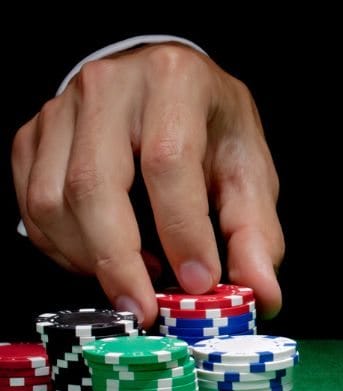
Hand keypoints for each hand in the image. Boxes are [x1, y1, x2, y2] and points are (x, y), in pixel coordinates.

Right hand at [11, 43, 283, 325]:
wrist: (167, 86)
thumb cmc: (212, 131)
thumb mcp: (249, 173)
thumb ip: (255, 234)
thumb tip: (263, 295)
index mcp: (175, 81)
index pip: (169, 162)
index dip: (182, 231)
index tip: (197, 283)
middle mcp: (109, 85)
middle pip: (94, 183)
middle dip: (119, 260)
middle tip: (145, 309)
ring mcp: (60, 109)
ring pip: (53, 201)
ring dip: (91, 258)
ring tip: (136, 278)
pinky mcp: (32, 137)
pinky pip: (33, 208)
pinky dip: (66, 250)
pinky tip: (104, 258)